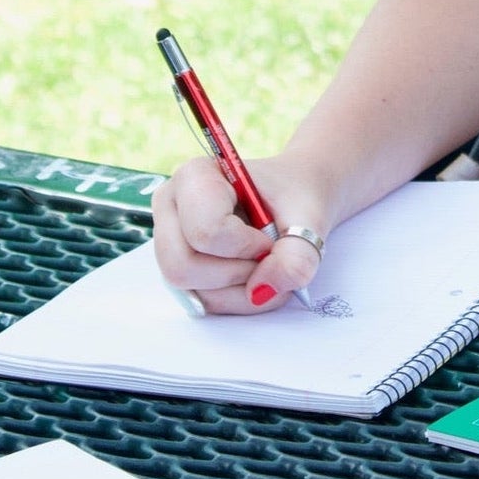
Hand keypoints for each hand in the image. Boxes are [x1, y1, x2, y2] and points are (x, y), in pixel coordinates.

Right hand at [151, 155, 331, 315]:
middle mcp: (171, 207)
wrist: (295, 197)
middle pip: (182, 266)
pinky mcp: (180, 268)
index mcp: (194, 178)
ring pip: (193, 291)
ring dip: (242, 291)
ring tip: (267, 266)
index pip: (206, 232)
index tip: (270, 236)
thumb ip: (297, 255)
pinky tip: (257, 277)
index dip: (247, 246)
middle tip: (269, 256)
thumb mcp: (310, 218)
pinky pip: (202, 301)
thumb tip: (262, 292)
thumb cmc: (295, 197)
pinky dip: (237, 299)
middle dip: (237, 274)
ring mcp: (169, 241)